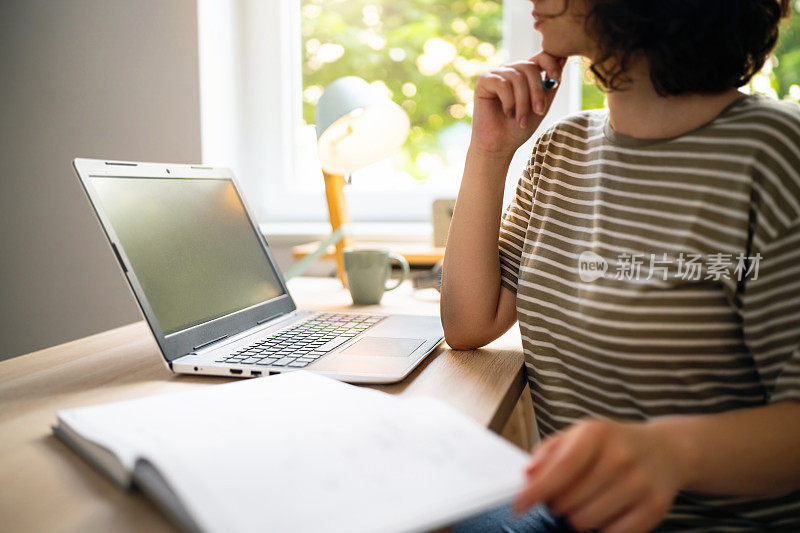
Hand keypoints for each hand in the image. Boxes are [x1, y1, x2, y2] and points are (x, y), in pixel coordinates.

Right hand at [470, 52, 566, 156]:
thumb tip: (564, 58)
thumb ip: (551, 84)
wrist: (499, 146)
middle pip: (529, 67)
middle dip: (537, 91)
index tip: (556, 79)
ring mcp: (496, 74)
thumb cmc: (519, 128)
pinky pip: (502, 84)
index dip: (550, 63)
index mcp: (524, 74)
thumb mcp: (542, 105)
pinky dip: (509, 102)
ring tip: (521, 120)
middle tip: (539, 111)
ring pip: (517, 77)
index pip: (540, 56)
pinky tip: (507, 113)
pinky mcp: (483, 80)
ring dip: (523, 102)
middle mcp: (510, 70)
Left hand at [514, 419, 688, 532]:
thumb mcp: (579, 435)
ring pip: (587, 520)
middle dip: (557, 504)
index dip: (537, 490)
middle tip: (563, 496)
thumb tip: (528, 475)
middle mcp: (621, 456)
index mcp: (597, 433)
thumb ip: (549, 452)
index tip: (518, 505)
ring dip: (577, 518)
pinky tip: (606, 511)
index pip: (561, 468)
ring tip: (586, 502)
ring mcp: (641, 483)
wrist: (665, 451)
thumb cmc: (612, 445)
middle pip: (569, 500)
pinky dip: (602, 528)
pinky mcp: (655, 507)